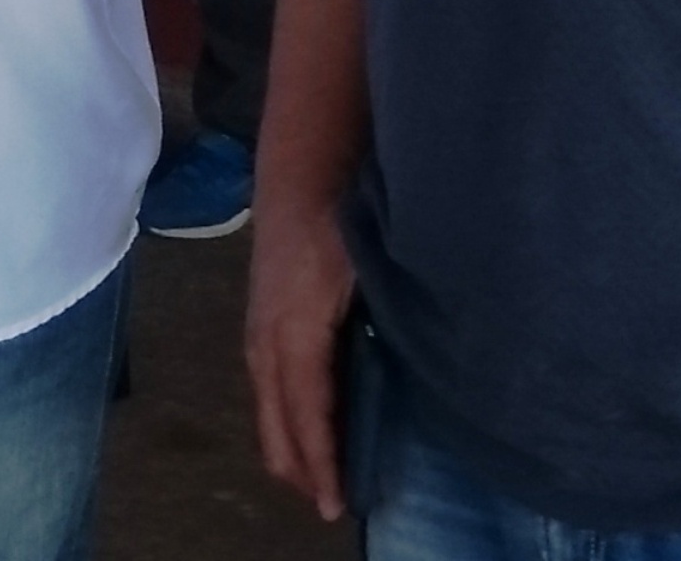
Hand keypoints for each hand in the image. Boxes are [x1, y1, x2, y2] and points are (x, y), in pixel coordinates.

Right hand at [244, 187, 357, 519]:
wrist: (301, 174)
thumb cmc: (343, 223)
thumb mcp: (369, 276)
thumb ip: (386, 324)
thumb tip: (422, 377)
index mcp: (296, 333)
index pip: (308, 413)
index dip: (323, 461)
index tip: (337, 503)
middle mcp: (267, 342)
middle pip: (277, 425)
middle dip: (301, 470)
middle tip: (333, 506)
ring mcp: (258, 335)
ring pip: (266, 412)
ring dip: (289, 451)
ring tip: (318, 481)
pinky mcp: (260, 327)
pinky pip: (267, 391)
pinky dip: (283, 423)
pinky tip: (304, 431)